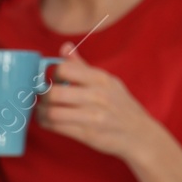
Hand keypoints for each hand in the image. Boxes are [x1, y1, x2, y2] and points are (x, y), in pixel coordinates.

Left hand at [36, 45, 161, 160]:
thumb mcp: (108, 82)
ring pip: (52, 112)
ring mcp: (93, 116)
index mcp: (101, 79)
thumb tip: (65, 47)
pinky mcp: (88, 134)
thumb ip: (83, 66)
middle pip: (54, 93)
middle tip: (43, 99)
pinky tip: (47, 121)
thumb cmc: (120, 106)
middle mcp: (98, 96)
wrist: (140, 134)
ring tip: (42, 111)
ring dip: (41, 112)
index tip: (52, 82)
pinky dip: (46, 123)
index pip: (64, 70)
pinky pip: (57, 127)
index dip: (51, 75)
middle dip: (42, 97)